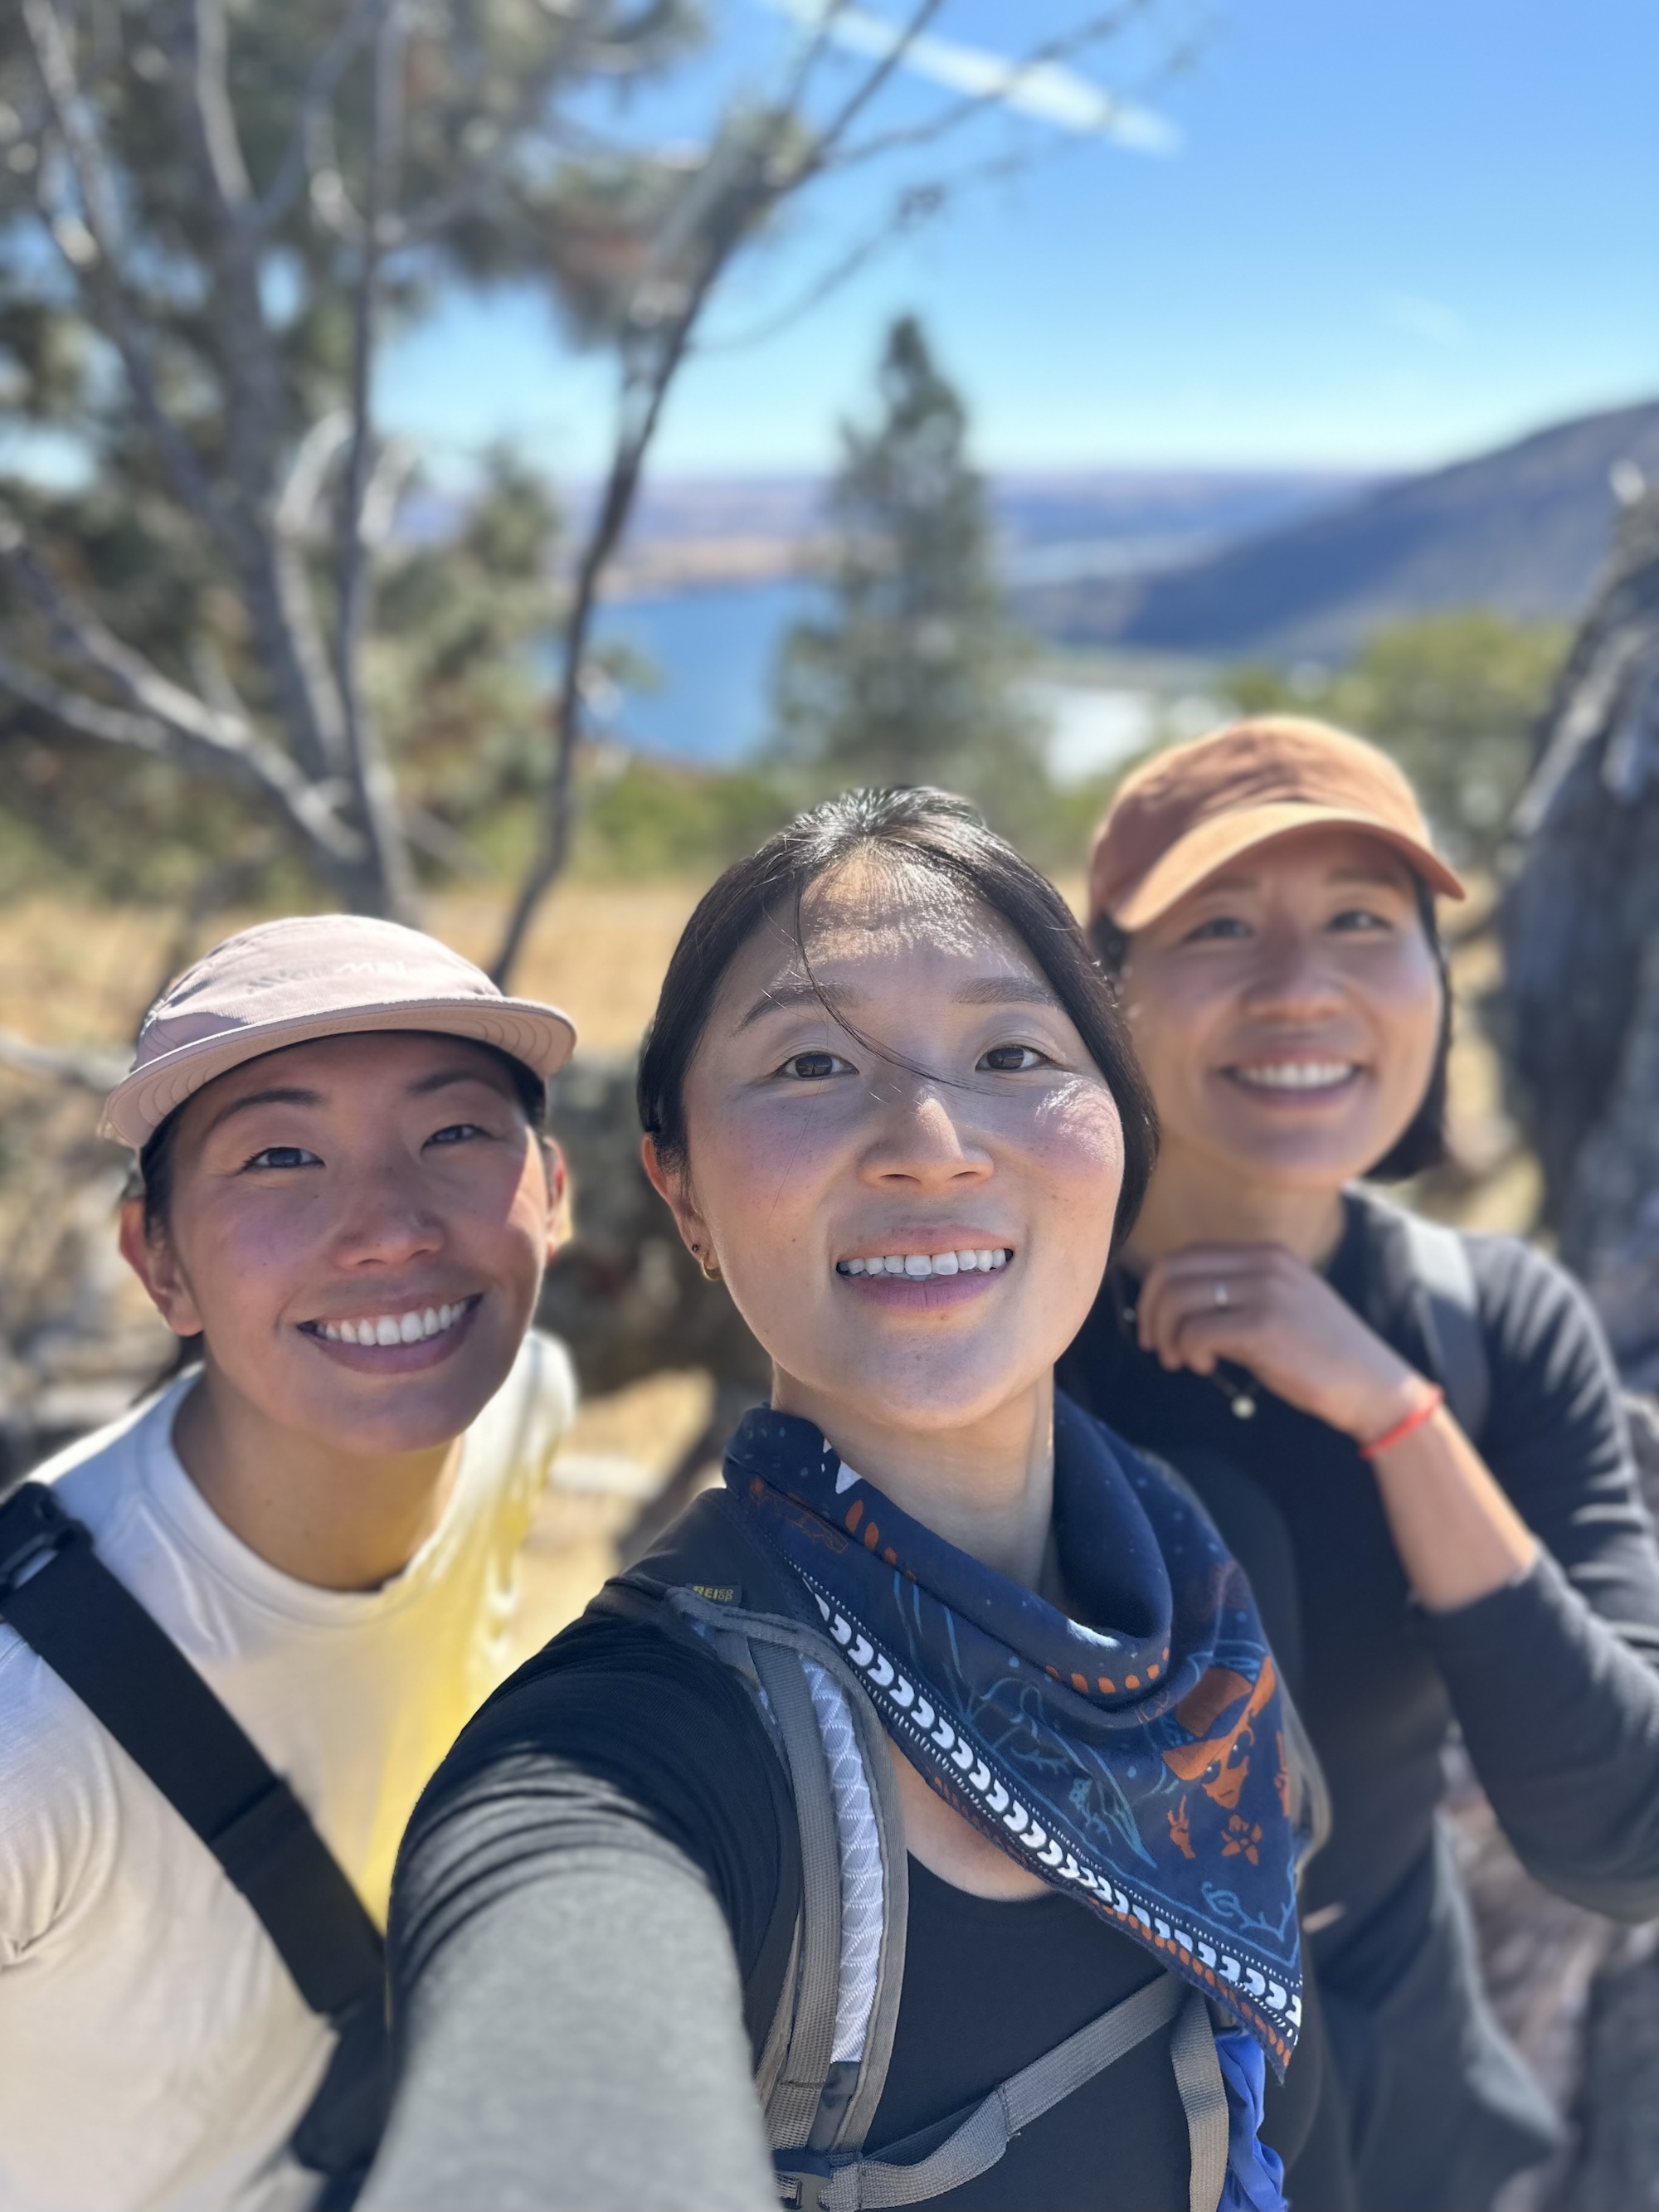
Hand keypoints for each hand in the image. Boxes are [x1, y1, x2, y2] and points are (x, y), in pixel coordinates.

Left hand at [1135, 1242, 1421, 1442]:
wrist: (1374, 1386)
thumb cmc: (1320, 1356)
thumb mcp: (1276, 1308)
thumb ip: (1232, 1298)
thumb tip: (1172, 1308)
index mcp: (1266, 1254)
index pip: (1185, 1255)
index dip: (1157, 1291)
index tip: (1154, 1325)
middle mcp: (1264, 1262)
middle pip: (1172, 1271)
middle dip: (1150, 1311)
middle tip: (1155, 1346)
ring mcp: (1266, 1291)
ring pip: (1178, 1299)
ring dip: (1167, 1335)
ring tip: (1180, 1361)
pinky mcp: (1265, 1325)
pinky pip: (1197, 1331)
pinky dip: (1187, 1351)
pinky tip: (1206, 1368)